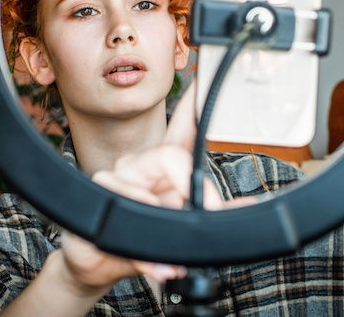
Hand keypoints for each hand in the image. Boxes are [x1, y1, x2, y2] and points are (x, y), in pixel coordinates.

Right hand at [57, 82, 253, 293]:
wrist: (96, 262)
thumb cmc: (139, 239)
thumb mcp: (180, 229)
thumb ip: (211, 218)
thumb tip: (248, 209)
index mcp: (163, 169)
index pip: (180, 130)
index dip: (190, 105)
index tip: (201, 81)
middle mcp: (139, 166)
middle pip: (168, 154)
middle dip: (190, 187)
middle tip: (204, 212)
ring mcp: (115, 178)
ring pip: (141, 183)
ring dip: (159, 217)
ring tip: (167, 249)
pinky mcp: (98, 196)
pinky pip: (123, 206)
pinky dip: (143, 242)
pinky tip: (153, 259)